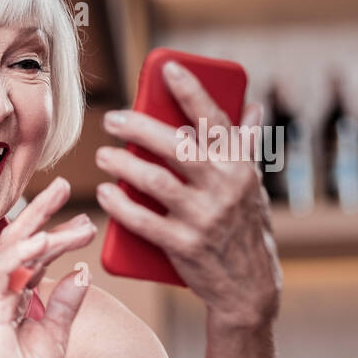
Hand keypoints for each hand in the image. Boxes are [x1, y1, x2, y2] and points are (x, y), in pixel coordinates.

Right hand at [0, 176, 96, 357]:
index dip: (58, 233)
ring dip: (37, 224)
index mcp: (16, 297)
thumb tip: (82, 271)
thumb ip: (66, 304)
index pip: (36, 255)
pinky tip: (42, 239)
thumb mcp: (56, 336)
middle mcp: (1, 292)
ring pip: (12, 249)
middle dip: (43, 211)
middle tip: (66, 185)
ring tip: (62, 202)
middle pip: (20, 241)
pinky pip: (3, 275)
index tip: (84, 218)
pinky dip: (22, 255)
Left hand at [94, 60, 282, 328]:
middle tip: (112, 119)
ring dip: (123, 165)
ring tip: (103, 156)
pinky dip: (120, 205)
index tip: (168, 69)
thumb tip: (254, 104)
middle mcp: (225, 188)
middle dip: (139, 128)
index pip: (214, 120)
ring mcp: (204, 217)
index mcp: (240, 167)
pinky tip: (104, 192)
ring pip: (155, 181)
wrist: (248, 288)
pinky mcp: (184, 245)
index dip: (191, 91)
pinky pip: (143, 221)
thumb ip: (245, 145)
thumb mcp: (252, 185)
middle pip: (176, 146)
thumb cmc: (245, 228)